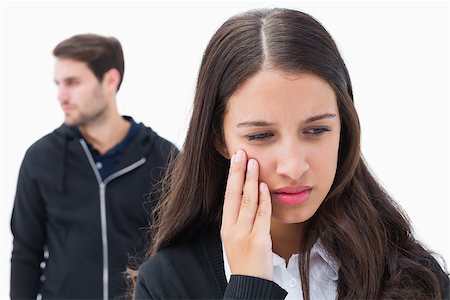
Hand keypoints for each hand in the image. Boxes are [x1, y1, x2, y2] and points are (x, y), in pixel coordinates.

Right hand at [221, 149, 272, 280]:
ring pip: (248, 201)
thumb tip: (247, 195)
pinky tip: (265, 187)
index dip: (232, 176)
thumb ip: (240, 219)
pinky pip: (261, 215)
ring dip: (252, 181)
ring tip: (254, 163)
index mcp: (226, 227)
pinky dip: (263, 200)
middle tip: (242, 153)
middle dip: (238, 172)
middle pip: (234, 194)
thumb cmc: (246, 261)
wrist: (250, 285)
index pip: (228, 196)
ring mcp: (244, 234)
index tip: (236, 159)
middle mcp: (232, 228)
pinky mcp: (258, 240)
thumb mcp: (236, 238)